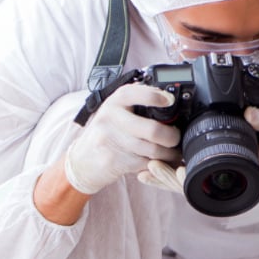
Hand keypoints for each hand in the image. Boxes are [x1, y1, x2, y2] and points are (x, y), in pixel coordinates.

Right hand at [64, 84, 181, 193]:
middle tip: (176, 138)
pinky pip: (145, 163)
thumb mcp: (115, 111)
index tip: (170, 101)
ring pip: (152, 150)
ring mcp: (111, 140)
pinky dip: (158, 165)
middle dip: (172, 137)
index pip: (136, 93)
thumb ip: (136, 104)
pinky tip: (161, 162)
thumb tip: (170, 101)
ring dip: (168, 154)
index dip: (157, 96)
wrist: (81, 160)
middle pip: (152, 130)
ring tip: (173, 153)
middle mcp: (111, 118)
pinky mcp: (114, 160)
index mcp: (115, 101)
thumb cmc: (105, 133)